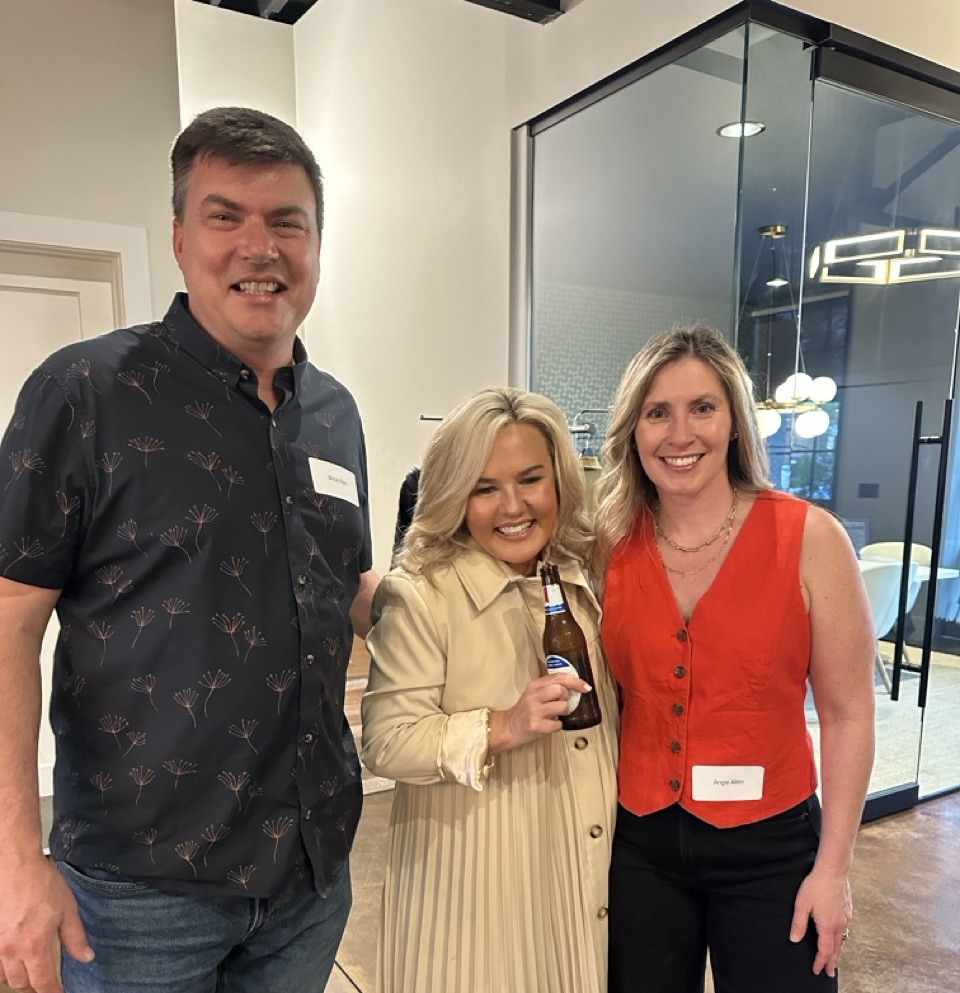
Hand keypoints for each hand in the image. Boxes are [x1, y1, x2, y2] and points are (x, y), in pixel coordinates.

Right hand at [0, 856, 93, 992]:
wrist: (15, 865)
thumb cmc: (42, 883)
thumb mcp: (67, 908)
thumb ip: (75, 937)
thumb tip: (86, 957)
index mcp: (34, 945)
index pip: (43, 982)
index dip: (52, 992)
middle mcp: (11, 950)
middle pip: (22, 983)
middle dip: (36, 987)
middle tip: (48, 983)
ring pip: (5, 976)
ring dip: (19, 978)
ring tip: (32, 973)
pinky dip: (4, 968)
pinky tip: (14, 961)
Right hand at [489, 673, 591, 753]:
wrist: (508, 727)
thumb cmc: (525, 710)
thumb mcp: (534, 693)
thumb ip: (550, 687)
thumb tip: (574, 686)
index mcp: (534, 685)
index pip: (558, 677)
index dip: (575, 681)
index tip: (586, 687)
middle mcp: (533, 696)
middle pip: (561, 690)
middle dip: (567, 698)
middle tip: (562, 703)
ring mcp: (534, 711)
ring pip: (562, 706)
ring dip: (564, 712)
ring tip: (556, 714)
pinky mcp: (536, 726)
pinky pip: (558, 724)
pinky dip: (558, 725)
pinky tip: (550, 724)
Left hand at [789, 866, 851, 977]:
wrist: (833, 871)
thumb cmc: (816, 885)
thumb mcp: (802, 904)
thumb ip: (798, 923)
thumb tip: (794, 939)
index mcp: (827, 926)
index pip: (824, 951)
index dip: (820, 962)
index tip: (817, 970)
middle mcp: (839, 925)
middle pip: (836, 949)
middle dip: (831, 962)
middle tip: (830, 973)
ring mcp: (846, 918)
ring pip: (842, 941)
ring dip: (838, 952)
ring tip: (834, 960)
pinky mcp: (848, 911)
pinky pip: (845, 931)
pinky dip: (841, 940)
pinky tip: (838, 938)